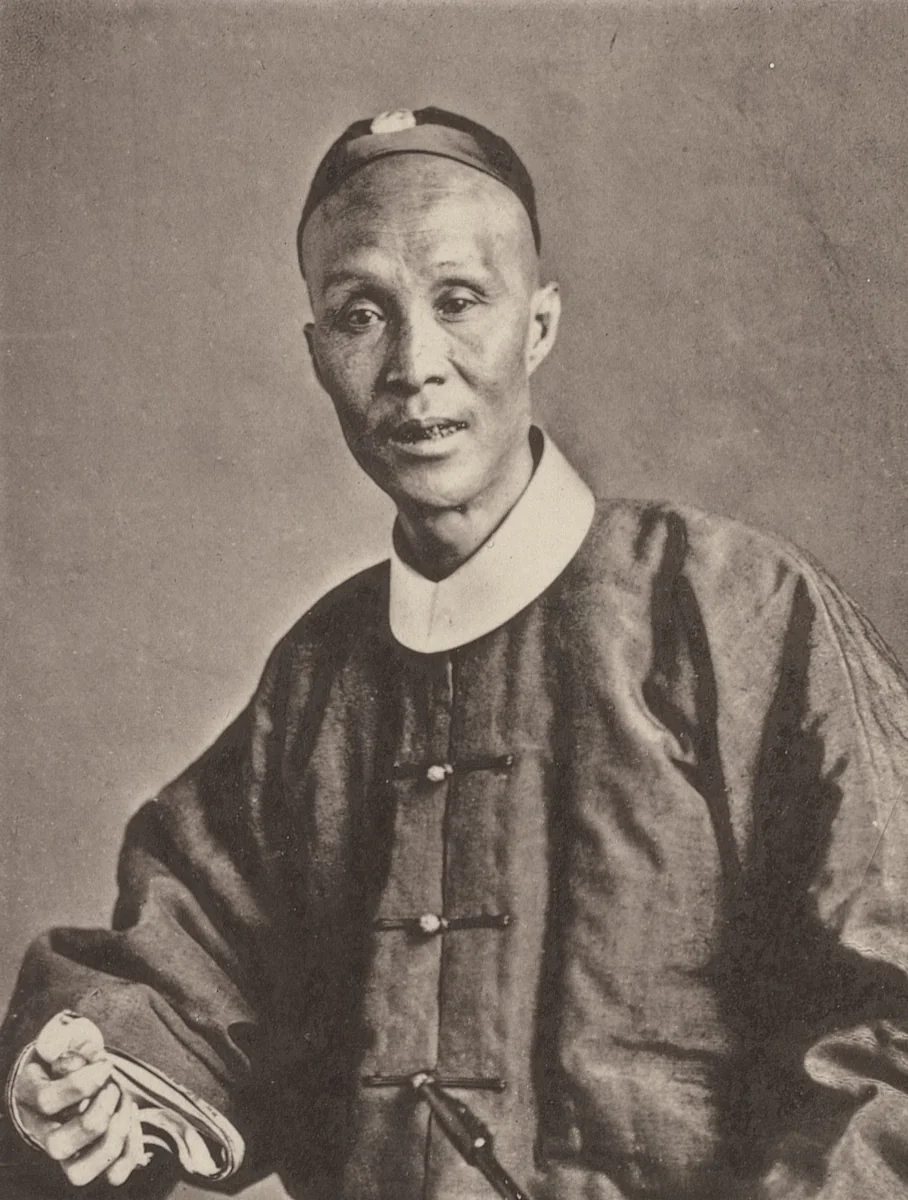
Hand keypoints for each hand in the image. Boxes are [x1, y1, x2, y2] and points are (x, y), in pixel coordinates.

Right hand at [10, 1011, 146, 1186]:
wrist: (73, 1074)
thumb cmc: (68, 1053)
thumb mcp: (63, 1035)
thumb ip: (60, 1036)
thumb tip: (59, 1051)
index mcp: (31, 1097)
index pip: (47, 1101)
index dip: (81, 1083)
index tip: (105, 1064)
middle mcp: (43, 1133)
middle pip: (58, 1146)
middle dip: (96, 1115)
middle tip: (113, 1088)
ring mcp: (67, 1153)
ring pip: (79, 1173)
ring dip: (113, 1137)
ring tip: (125, 1104)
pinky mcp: (93, 1161)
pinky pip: (112, 1176)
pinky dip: (131, 1150)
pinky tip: (133, 1118)